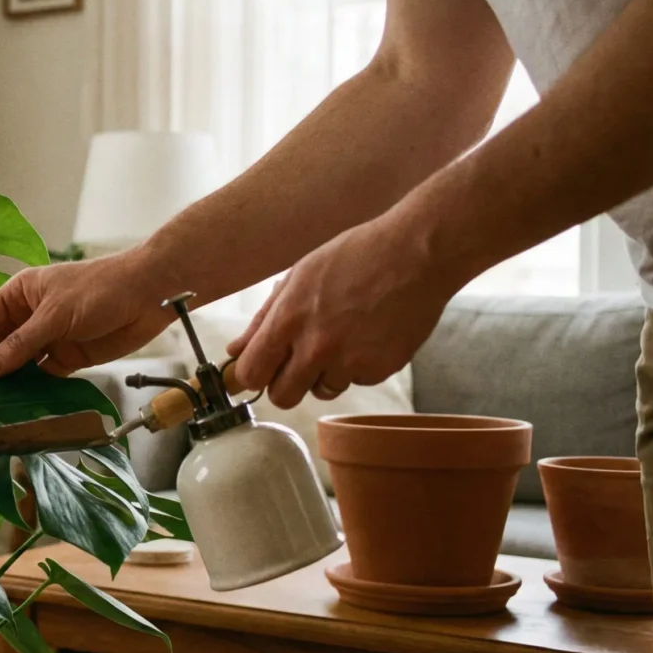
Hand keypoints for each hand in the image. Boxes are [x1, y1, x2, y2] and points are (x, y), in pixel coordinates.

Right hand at [0, 248, 179, 379]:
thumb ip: (21, 343)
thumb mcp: (55, 315)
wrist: (148, 294)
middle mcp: (28, 316)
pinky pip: (42, 376)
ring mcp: (48, 338)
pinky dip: (33, 389)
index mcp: (18, 295)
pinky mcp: (67, 357)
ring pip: (19, 364)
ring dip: (9, 383)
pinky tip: (24, 406)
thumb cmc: (99, 289)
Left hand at [227, 217, 461, 408]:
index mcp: (288, 320)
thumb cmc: (354, 257)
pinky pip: (355, 382)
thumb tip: (235, 350)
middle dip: (284, 384)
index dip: (251, 375)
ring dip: (324, 374)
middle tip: (297, 363)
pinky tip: (368, 336)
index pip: (251, 374)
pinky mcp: (379, 370)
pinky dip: (357, 367)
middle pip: (282, 397)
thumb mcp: (299, 277)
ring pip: (321, 391)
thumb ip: (263, 319)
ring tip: (341, 337)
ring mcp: (350, 362)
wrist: (417, 255)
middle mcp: (316, 347)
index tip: (259, 369)